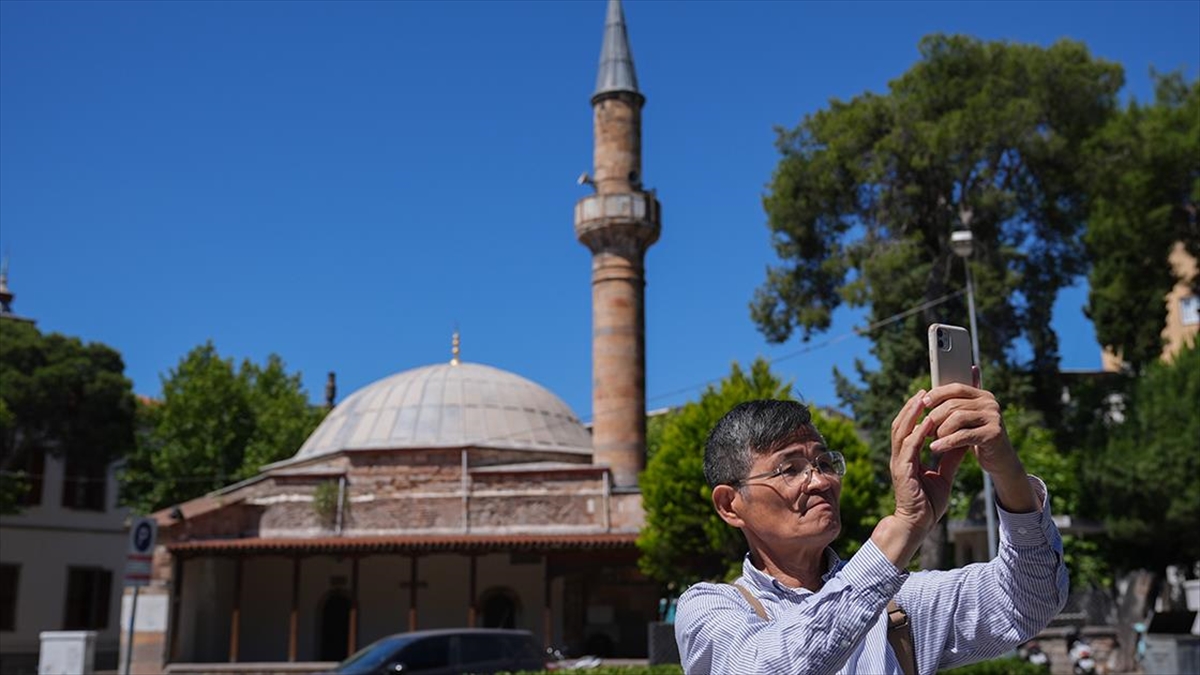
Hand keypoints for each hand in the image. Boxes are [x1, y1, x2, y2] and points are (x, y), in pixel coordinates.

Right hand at [889, 389, 966, 534]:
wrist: (917, 525)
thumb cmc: (928, 504)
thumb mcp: (944, 476)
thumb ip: (950, 459)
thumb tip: (962, 442)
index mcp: (907, 457)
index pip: (909, 428)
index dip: (916, 412)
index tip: (928, 397)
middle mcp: (900, 456)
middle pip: (901, 424)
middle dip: (912, 406)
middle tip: (925, 390)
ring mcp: (899, 462)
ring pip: (901, 430)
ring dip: (911, 413)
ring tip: (923, 398)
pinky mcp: (902, 470)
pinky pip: (908, 446)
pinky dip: (917, 432)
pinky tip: (927, 422)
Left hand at [923, 383, 1021, 479]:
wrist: (1000, 460)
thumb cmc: (976, 438)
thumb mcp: (966, 420)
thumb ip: (953, 407)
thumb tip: (923, 397)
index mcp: (983, 395)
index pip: (956, 388)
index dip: (938, 394)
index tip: (923, 403)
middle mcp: (990, 403)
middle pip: (954, 404)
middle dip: (935, 417)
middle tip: (924, 429)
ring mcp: (993, 417)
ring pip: (957, 418)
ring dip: (940, 430)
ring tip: (931, 439)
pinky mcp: (993, 434)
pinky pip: (963, 435)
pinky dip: (946, 442)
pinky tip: (935, 448)